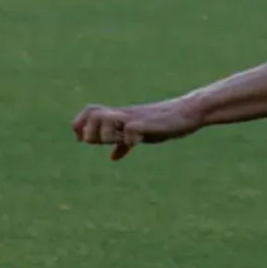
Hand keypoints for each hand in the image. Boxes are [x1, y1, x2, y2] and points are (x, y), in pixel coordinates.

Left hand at [72, 98, 202, 158]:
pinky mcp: (148, 124)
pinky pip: (132, 128)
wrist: (186, 113)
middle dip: (90, 131)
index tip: (80, 138)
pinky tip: (133, 144)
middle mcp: (124, 115)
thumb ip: (123, 143)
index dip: (80, 123)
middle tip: (98, 143)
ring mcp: (135, 118)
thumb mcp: (140, 134)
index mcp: (119, 116)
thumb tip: (112, 157)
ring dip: (105, 134)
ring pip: (107, 119)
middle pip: (94, 114)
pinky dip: (128, 138)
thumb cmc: (162, 123)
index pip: (91, 110)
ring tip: (115, 142)